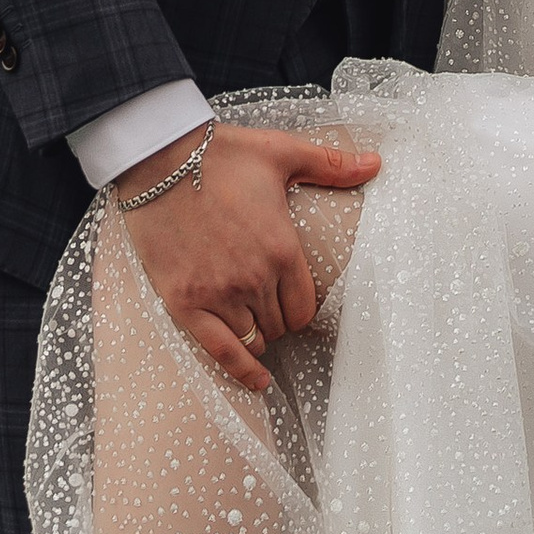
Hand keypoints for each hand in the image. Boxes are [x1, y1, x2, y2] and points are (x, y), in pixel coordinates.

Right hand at [116, 121, 378, 388]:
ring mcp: (218, 293)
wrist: (157, 156)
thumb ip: (331, 164)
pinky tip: (256, 380)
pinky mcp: (185, 301)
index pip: (305, 307)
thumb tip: (376, 163)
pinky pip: (221, 351)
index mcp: (282, 248)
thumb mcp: (281, 153)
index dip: (300, 307)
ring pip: (254, 338)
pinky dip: (241, 370)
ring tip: (252, 322)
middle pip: (280, 325)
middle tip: (267, 303)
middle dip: (278, 317)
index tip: (292, 301)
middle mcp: (254, 278)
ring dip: (257, 333)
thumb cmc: (220, 153)